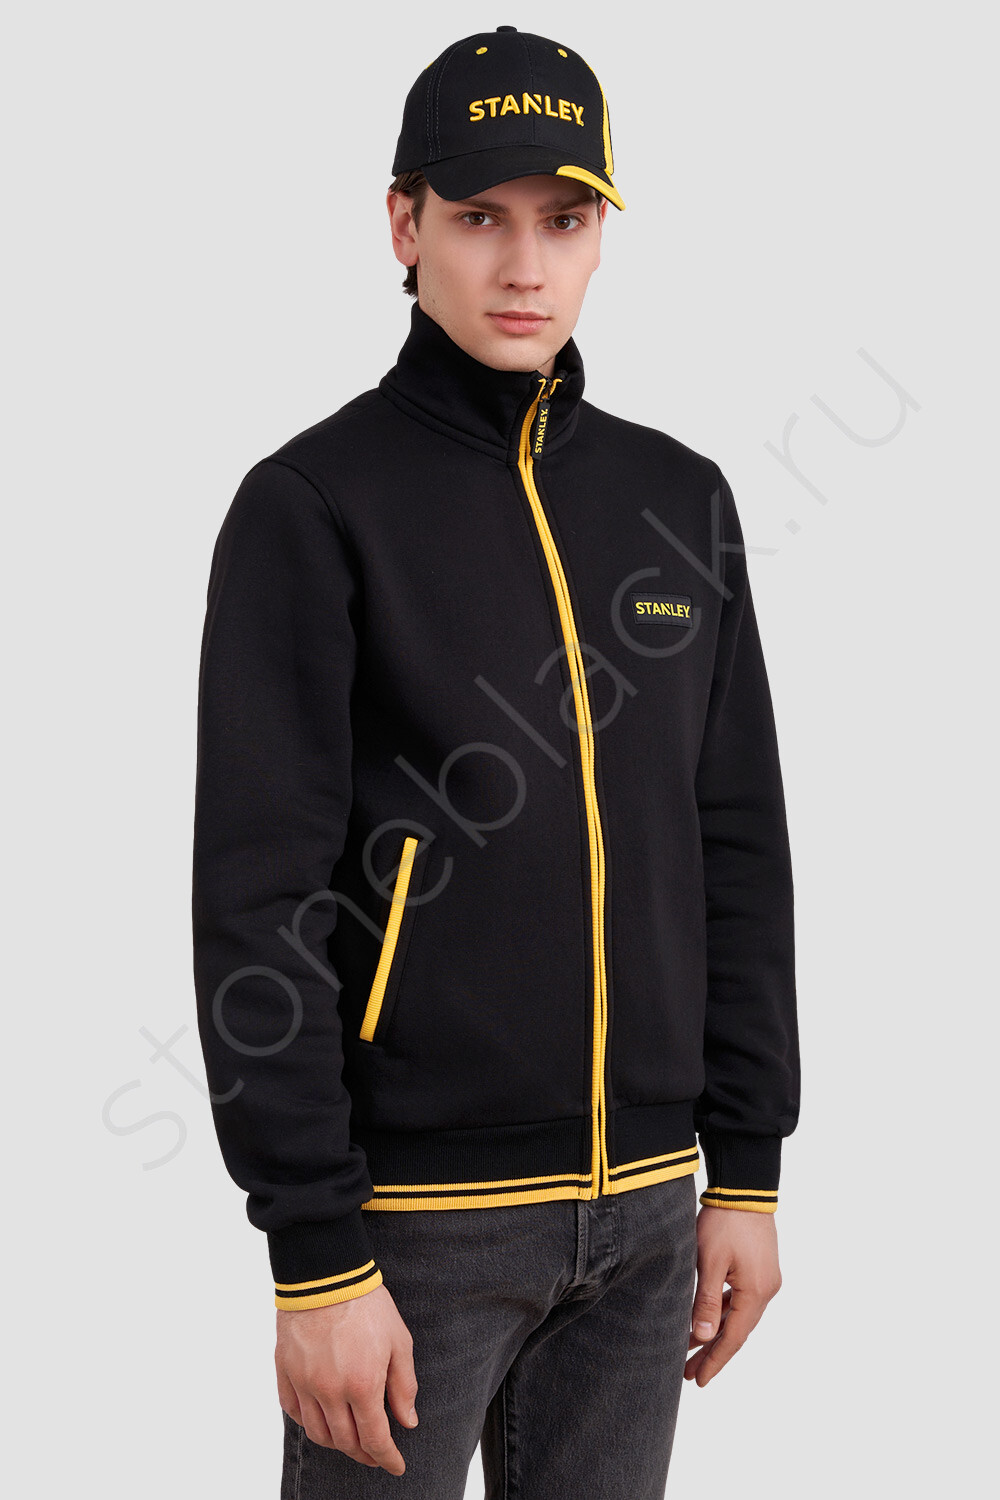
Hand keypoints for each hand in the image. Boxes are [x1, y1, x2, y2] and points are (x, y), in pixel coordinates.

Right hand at [275, 1284, 418, 1473]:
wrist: (326, 1274)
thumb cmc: (366, 1303)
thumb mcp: (399, 1341)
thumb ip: (403, 1385)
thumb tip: (406, 1422)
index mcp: (362, 1384)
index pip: (375, 1438)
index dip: (387, 1458)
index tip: (396, 1466)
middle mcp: (329, 1391)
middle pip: (345, 1442)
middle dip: (364, 1454)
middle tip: (376, 1454)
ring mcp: (304, 1383)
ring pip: (318, 1433)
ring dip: (337, 1443)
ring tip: (351, 1439)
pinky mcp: (284, 1371)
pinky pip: (293, 1412)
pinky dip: (308, 1423)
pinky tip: (321, 1418)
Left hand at [684, 1206, 782, 1386]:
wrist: (744, 1187)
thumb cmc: (724, 1221)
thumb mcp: (710, 1261)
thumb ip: (706, 1300)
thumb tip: (702, 1337)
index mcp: (756, 1292)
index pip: (733, 1337)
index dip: (715, 1360)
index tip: (698, 1380)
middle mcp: (766, 1290)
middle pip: (737, 1330)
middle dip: (713, 1352)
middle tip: (689, 1373)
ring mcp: (765, 1280)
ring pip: (738, 1316)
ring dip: (716, 1332)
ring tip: (691, 1349)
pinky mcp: (760, 1269)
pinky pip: (740, 1300)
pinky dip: (724, 1313)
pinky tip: (707, 1320)